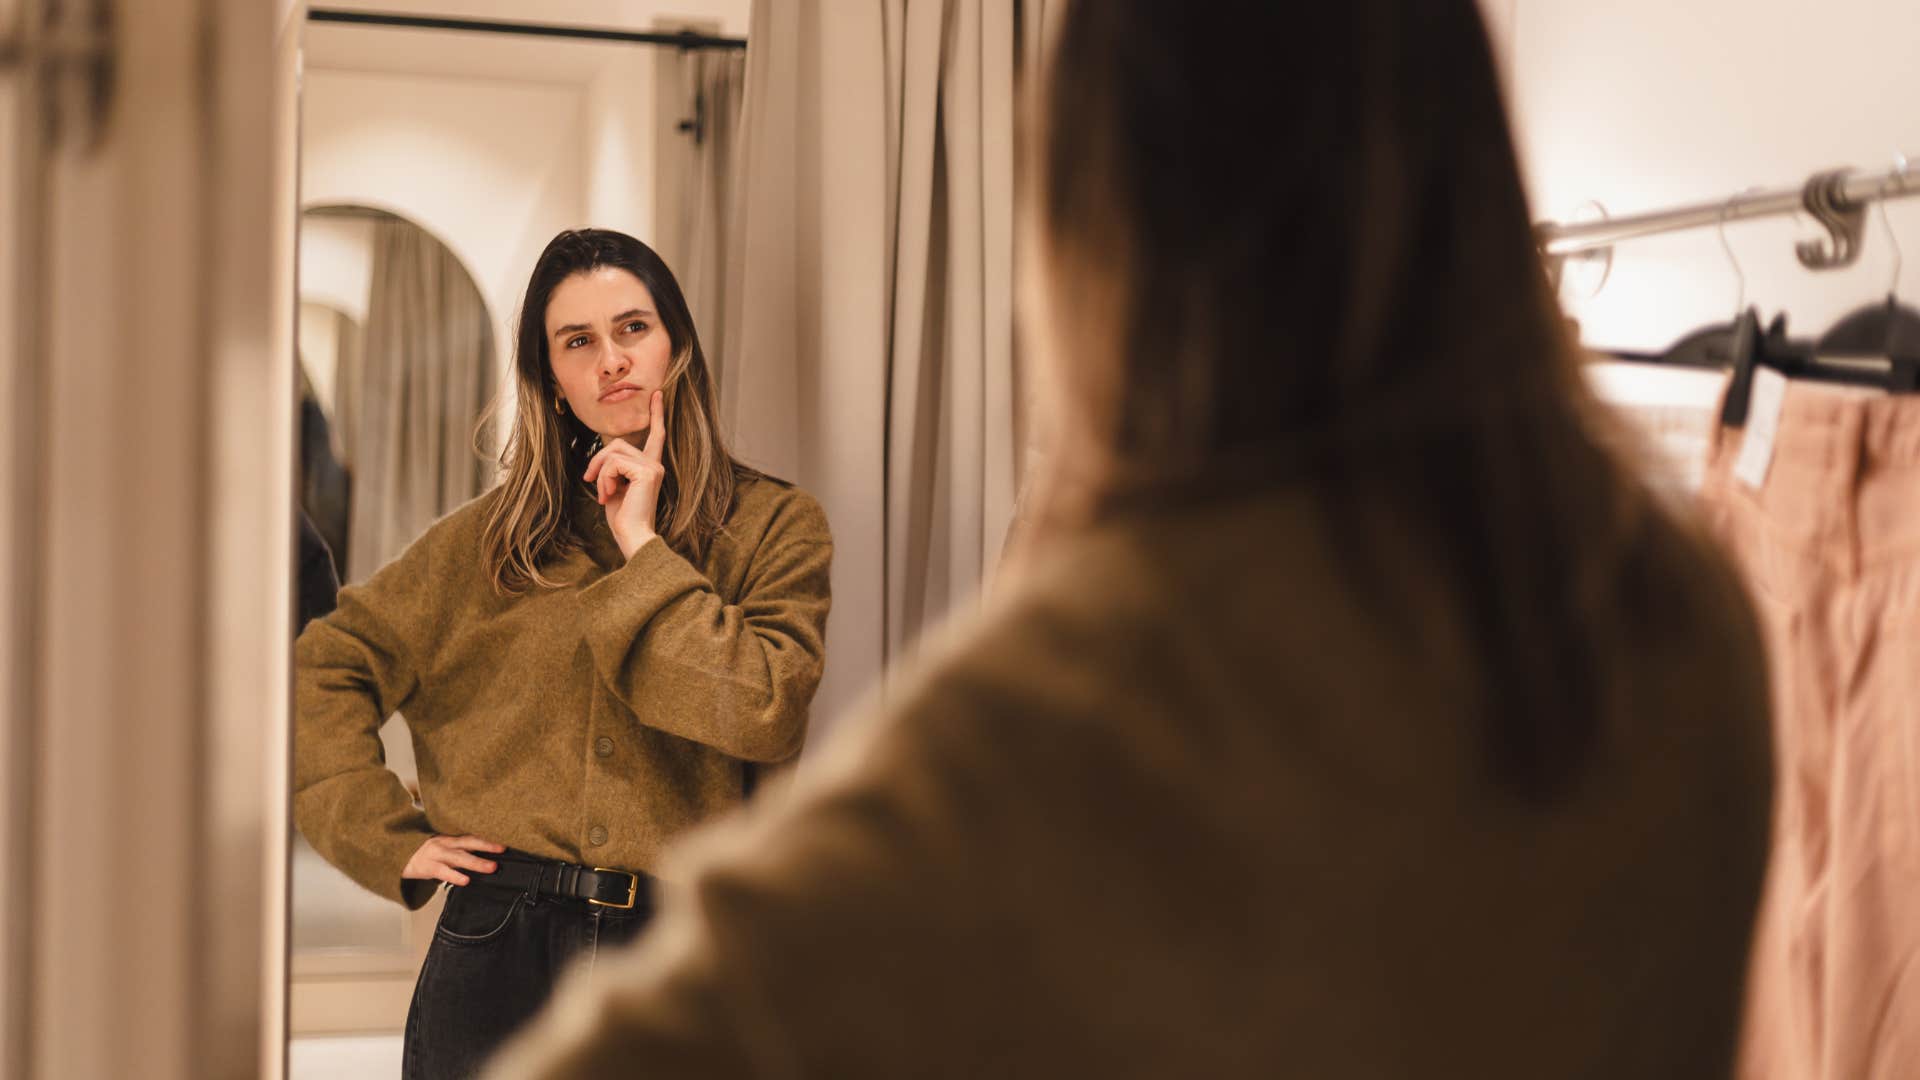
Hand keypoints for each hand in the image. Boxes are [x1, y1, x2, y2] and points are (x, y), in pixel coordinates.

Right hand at [403, 834, 504, 886]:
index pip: (472, 834)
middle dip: (487, 845)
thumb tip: (486, 857)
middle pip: (468, 842)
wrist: (398, 857)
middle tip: (503, 849)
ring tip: (491, 868)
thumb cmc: (426, 854)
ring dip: (476, 862)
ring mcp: (436, 854)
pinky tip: (466, 880)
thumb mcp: (444, 848)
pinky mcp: (428, 867)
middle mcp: (445, 843)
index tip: (505, 837)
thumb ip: (461, 850)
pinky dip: (455, 876)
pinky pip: (443, 872)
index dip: (488, 836)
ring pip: (459, 858)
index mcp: (450, 837)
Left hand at [583, 390, 666, 560]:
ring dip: (600, 473)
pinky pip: (613, 462)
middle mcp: (655, 464)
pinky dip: (604, 478)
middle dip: (598, 460)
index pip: (656, 436)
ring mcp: (653, 467)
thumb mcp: (615, 487)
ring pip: (613, 452)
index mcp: (651, 467)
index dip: (656, 414)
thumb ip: (614, 468)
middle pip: (617, 443)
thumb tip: (604, 457)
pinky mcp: (646, 471)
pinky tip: (608, 495)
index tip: (658, 394)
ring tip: (603, 494)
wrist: (633, 537)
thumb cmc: (623, 517)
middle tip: (590, 481)